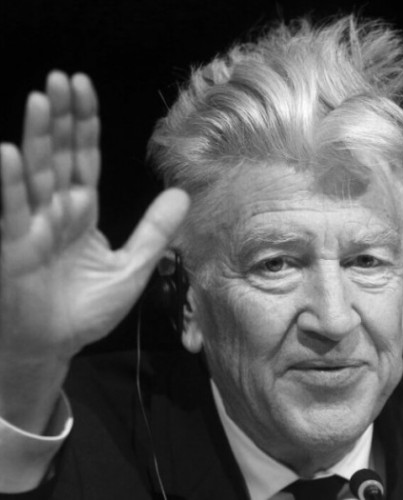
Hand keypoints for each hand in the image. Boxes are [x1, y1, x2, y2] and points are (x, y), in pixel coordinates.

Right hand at [0, 71, 188, 427]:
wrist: (54, 346)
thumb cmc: (86, 309)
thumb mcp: (133, 268)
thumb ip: (155, 231)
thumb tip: (182, 194)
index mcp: (82, 211)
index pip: (83, 158)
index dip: (84, 124)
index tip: (84, 88)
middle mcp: (55, 210)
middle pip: (58, 155)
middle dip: (60, 117)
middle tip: (61, 78)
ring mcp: (32, 226)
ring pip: (35, 174)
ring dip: (36, 137)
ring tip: (40, 99)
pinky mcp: (15, 247)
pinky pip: (12, 211)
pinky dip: (11, 185)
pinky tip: (10, 153)